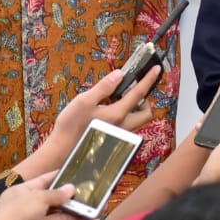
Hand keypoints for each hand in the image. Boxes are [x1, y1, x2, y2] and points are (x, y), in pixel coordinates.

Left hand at [0, 172, 99, 219]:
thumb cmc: (16, 214)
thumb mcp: (37, 198)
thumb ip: (56, 194)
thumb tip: (71, 189)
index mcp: (22, 193)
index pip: (43, 182)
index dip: (58, 177)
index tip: (76, 173)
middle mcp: (29, 209)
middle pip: (54, 202)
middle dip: (72, 199)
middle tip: (93, 193)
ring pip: (61, 219)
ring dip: (78, 215)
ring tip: (98, 209)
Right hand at [17, 66, 162, 180]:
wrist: (62, 151)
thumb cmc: (70, 127)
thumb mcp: (84, 101)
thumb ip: (103, 87)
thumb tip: (119, 74)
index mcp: (118, 114)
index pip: (139, 93)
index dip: (148, 79)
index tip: (156, 69)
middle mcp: (123, 126)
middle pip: (146, 112)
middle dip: (144, 100)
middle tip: (132, 91)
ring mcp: (119, 135)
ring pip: (136, 121)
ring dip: (134, 109)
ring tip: (117, 99)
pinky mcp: (113, 140)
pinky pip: (126, 126)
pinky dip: (123, 116)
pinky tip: (107, 112)